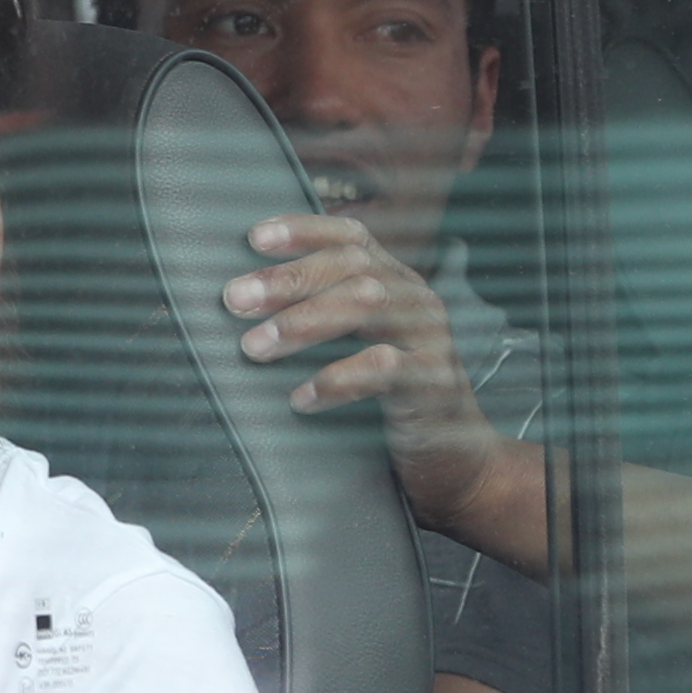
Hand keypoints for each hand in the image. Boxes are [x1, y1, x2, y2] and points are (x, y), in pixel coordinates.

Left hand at [224, 212, 502, 525]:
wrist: (456, 462)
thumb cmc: (391, 402)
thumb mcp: (361, 345)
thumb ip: (326, 314)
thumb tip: (248, 299)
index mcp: (398, 282)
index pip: (353, 238)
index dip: (305, 230)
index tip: (254, 237)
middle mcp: (417, 300)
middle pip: (352, 267)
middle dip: (288, 279)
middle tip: (235, 299)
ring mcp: (430, 339)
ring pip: (366, 307)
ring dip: (302, 323)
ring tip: (254, 346)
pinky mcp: (434, 383)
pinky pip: (383, 368)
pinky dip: (336, 379)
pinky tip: (301, 398)